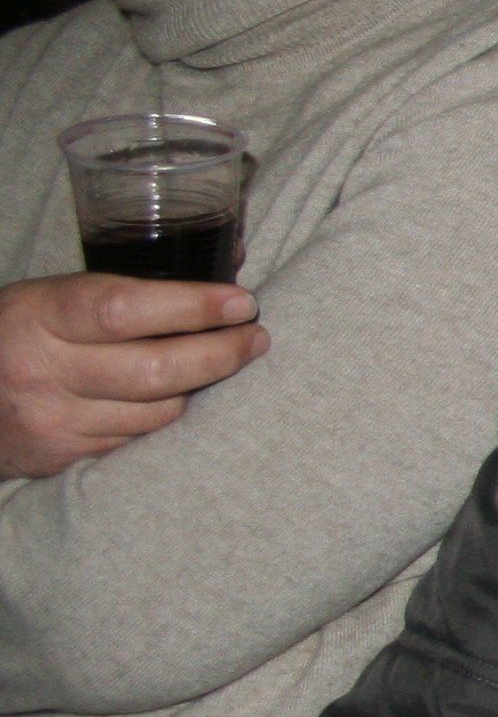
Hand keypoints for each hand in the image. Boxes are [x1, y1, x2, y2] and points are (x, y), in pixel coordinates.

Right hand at [0, 273, 266, 478]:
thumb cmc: (19, 332)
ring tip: (222, 362)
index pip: (124, 310)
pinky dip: (165, 417)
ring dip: (200, 388)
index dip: (193, 306)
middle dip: (221, 354)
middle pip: (156, 370)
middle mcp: (44, 371)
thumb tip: (230, 259)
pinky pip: (140, 439)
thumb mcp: (52, 296)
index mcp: (40, 315)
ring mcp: (54, 421)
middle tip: (256, 338)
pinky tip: (176, 396)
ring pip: (158, 411)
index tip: (241, 302)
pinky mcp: (65, 457)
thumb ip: (129, 286)